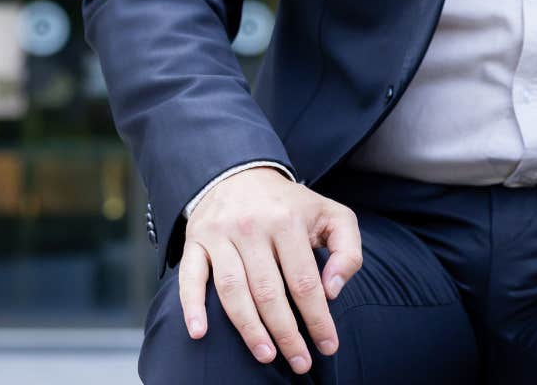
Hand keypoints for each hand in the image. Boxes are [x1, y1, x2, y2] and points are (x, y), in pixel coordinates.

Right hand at [179, 167, 363, 373]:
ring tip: (266, 355)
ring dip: (248, 329)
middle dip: (286, 333)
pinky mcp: (195, 242)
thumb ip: (346, 250)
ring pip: (232, 291)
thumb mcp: (331, 215)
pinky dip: (192, 306)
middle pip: (269, 292)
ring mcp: (220, 235)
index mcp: (288, 222)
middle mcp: (251, 228)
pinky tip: (199, 333)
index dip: (317, 318)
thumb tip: (332, 291)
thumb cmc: (292, 205)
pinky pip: (189, 278)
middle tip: (300, 363)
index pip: (305, 281)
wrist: (240, 173)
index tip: (328, 345)